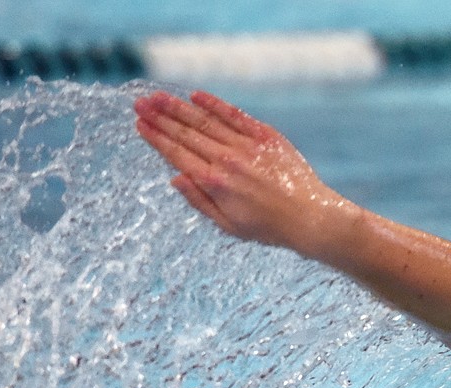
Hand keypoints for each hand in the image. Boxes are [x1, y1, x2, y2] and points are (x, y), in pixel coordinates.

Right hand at [134, 90, 348, 252]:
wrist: (310, 218)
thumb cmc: (269, 228)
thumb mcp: (228, 225)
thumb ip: (199, 201)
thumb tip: (175, 179)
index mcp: (215, 183)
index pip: (177, 154)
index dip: (156, 138)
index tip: (140, 125)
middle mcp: (227, 161)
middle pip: (186, 133)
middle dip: (160, 118)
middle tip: (140, 103)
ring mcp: (247, 146)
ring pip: (206, 121)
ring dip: (179, 108)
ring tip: (158, 97)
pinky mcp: (267, 137)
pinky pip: (235, 115)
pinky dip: (214, 105)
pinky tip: (196, 96)